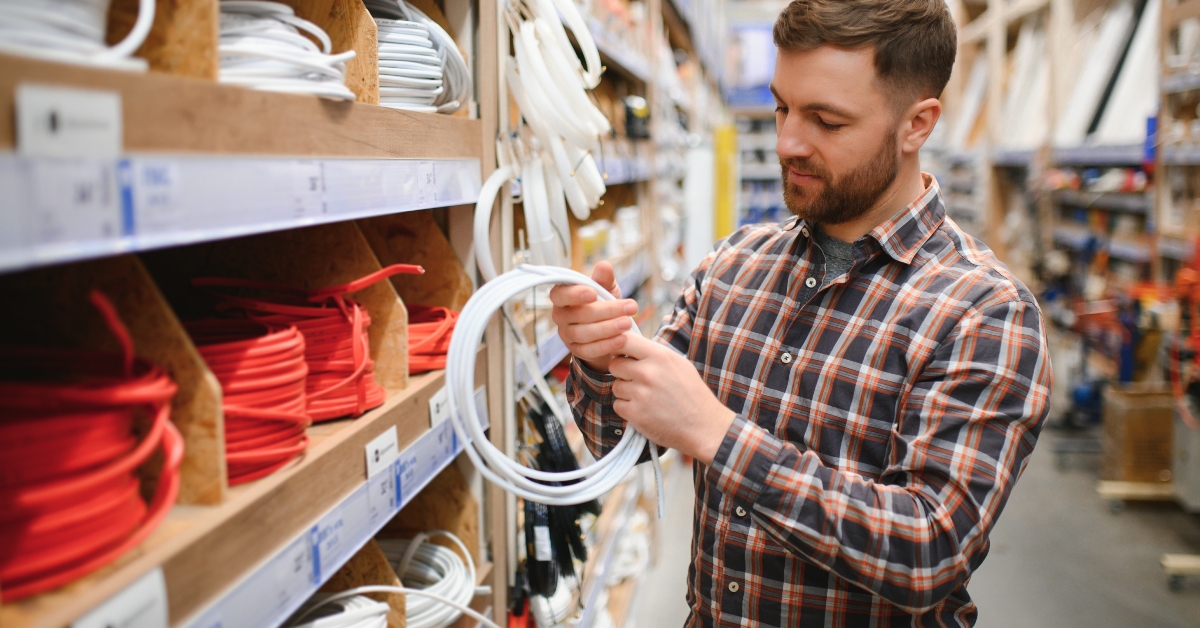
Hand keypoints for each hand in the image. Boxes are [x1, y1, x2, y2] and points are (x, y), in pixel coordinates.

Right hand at [549, 261, 638, 372]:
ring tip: (627, 323)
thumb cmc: (602, 304)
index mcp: (563, 296)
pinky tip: (622, 339)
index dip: (574, 294)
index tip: (593, 293)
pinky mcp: (576, 350)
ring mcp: (567, 335)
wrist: (605, 331)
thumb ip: (604, 278)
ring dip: (607, 328)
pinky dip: (607, 345)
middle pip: (578, 315)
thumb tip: (604, 266)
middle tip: (630, 307)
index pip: (560, 294)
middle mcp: (560, 316)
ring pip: (583, 333)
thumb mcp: (606, 289)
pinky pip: (589, 350)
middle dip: (606, 311)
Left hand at [609, 334, 735, 464]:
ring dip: (626, 392)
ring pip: (616, 386)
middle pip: (615, 364)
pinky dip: (628, 409)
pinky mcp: (635, 413)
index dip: (618, 346)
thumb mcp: (679, 364)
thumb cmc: (692, 394)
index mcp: (660, 356)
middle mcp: (648, 372)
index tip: (623, 355)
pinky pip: (618, 405)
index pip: (624, 340)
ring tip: (646, 398)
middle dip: (622, 372)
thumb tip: (630, 345)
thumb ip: (653, 354)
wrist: (703, 426)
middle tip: (638, 381)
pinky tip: (645, 411)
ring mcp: (640, 393)